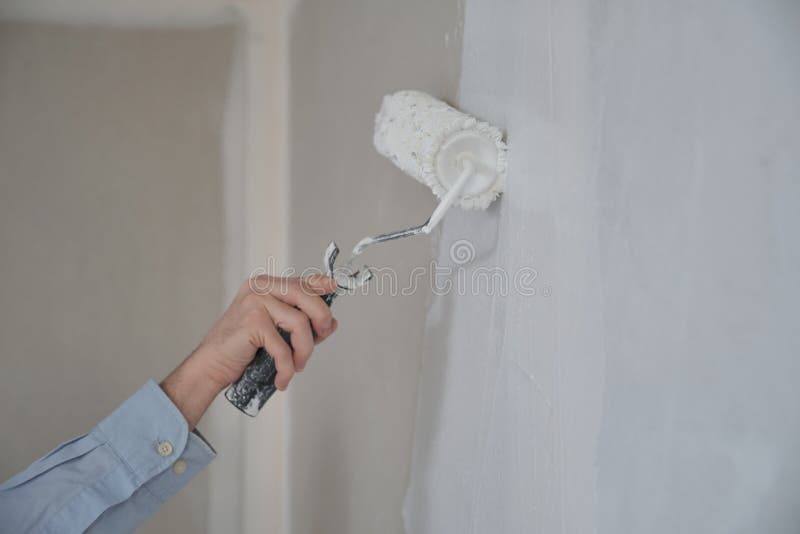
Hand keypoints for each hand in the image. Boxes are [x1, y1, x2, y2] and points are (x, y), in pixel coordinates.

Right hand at [161, 274, 337, 427]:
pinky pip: (283, 346)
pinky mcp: (252, 322)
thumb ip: (301, 323)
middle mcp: (261, 287)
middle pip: (307, 296)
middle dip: (321, 320)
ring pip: (299, 323)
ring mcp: (255, 302)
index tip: (336, 287)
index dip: (322, 284)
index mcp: (266, 285)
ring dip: (304, 350)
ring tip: (297, 365)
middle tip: (320, 339)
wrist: (212, 365)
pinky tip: (282, 378)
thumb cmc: (243, 349)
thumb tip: (332, 323)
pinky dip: (286, 367)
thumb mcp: (275, 330)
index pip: (302, 281)